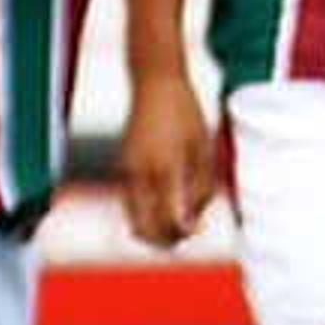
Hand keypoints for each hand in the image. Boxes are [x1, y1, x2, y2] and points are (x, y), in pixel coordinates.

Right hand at [118, 70, 218, 248]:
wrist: (154, 84)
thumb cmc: (186, 113)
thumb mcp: (203, 148)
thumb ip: (201, 186)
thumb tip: (196, 220)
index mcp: (165, 169)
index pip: (168, 221)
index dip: (182, 234)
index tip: (197, 230)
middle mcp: (140, 175)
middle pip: (143, 229)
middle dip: (164, 240)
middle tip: (187, 233)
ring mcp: (126, 172)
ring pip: (132, 220)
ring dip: (153, 229)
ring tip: (179, 220)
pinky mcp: (121, 167)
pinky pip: (129, 203)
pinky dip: (144, 214)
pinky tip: (164, 205)